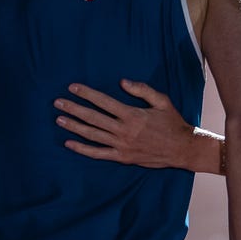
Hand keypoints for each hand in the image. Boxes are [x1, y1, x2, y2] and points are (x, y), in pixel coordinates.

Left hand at [55, 80, 193, 166]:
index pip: (103, 102)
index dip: (86, 94)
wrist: (182, 148)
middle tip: (58, 103)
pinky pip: (98, 153)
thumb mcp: (162, 101)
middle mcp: (124, 130)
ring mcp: (122, 145)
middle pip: (93, 118)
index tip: (73, 88)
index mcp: (132, 114)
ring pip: (92, 135)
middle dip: (73, 109)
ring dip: (74, 127)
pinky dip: (83, 149)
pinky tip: (69, 144)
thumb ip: (142, 90)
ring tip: (59, 120)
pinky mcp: (122, 157)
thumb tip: (122, 82)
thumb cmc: (173, 123)